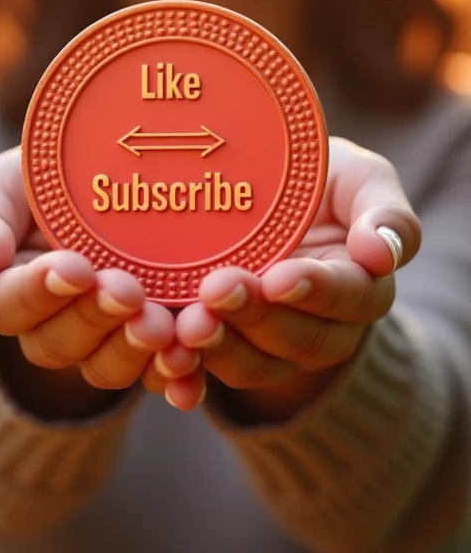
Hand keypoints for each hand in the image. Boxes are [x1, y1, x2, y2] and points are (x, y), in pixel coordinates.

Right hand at [0, 148, 174, 407]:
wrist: (114, 180)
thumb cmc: (50, 180)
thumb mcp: (7, 186)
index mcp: (12, 289)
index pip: (10, 306)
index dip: (40, 293)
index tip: (74, 268)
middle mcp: (54, 325)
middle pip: (59, 344)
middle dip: (94, 320)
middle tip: (127, 293)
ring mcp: (104, 341)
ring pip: (105, 368)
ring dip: (132, 351)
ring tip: (160, 326)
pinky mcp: (151, 348)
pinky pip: (157, 376)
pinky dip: (173, 379)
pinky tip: (189, 367)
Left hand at [162, 137, 420, 416]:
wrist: (266, 187)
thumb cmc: (322, 177)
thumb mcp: (363, 179)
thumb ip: (385, 212)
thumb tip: (381, 253)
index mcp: (362, 285)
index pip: (349, 297)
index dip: (316, 291)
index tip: (279, 278)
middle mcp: (324, 326)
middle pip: (299, 339)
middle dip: (257, 318)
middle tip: (217, 290)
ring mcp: (273, 344)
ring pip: (256, 365)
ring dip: (222, 348)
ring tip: (188, 324)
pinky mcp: (227, 348)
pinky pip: (211, 373)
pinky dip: (189, 376)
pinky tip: (169, 364)